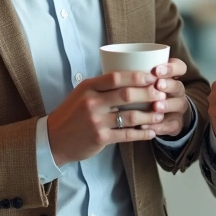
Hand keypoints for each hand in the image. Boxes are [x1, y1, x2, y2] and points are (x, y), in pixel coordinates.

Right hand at [47, 71, 165, 165]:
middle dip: (148, 94)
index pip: (115, 77)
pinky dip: (141, 134)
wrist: (53, 139)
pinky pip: (126, 135)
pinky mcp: (100, 138)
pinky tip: (151, 133)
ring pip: (130, 116)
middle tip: (162, 94)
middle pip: (126, 95)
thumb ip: (101, 86)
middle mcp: (92, 102)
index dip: (136, 76)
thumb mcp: (81, 94)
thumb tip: (128, 77)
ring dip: (148, 115)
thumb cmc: (71, 114)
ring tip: (160, 114)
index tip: (152, 77)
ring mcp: (96, 121)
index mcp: (88, 87)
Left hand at [142, 58, 194, 137]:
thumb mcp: (142, 81)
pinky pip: (171, 125)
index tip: (156, 69)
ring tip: (155, 107)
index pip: (179, 67)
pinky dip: (159, 126)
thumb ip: (135, 75)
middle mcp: (177, 91)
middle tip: (158, 85)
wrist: (163, 115)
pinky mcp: (176, 123)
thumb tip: (114, 66)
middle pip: (178, 85)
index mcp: (171, 77)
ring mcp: (178, 107)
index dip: (171, 67)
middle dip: (168, 84)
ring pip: (178, 104)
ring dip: (167, 105)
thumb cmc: (146, 92)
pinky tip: (147, 126)